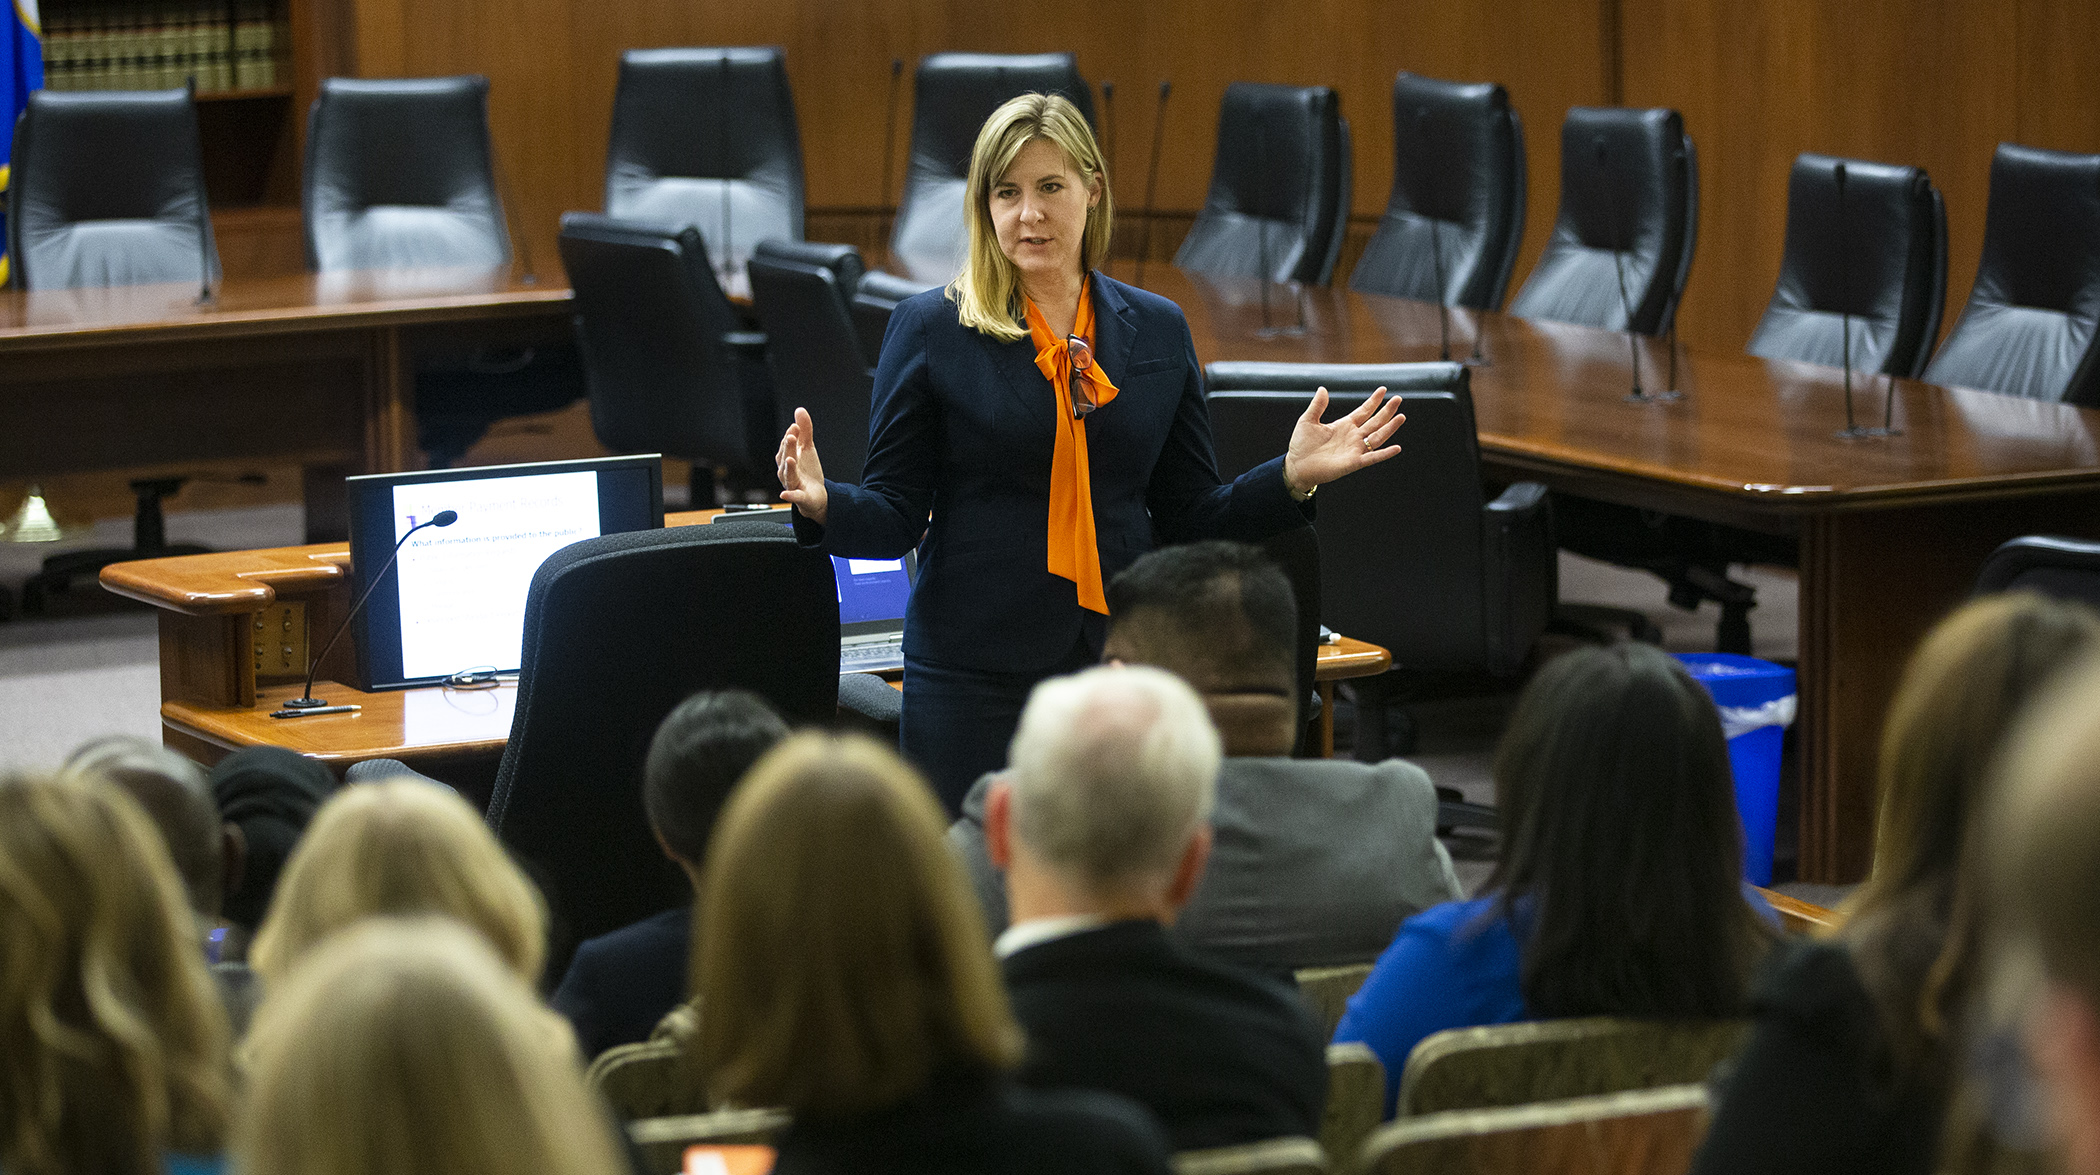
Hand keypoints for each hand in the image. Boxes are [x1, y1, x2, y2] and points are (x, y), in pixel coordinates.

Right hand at [776, 407, 827, 524]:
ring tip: (791, 459)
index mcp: (786, 458)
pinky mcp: (800, 497)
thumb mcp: (807, 449)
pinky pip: (794, 496)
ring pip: (788, 476)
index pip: (786, 445)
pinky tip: (784, 494)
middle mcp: (785, 471)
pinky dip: (789, 495)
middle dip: (788, 448)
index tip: (796, 426)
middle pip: (785, 458)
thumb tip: (799, 410)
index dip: (790, 435)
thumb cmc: (807, 471)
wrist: (815, 494)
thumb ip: (805, 431)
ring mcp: (792, 484)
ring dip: (789, 468)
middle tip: (792, 436)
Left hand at [1282, 386, 1404, 493]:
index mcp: (1344, 425)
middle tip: (1398, 399)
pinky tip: (1397, 448)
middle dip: (1387, 411)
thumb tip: (1323, 388)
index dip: (1374, 401)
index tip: (1383, 390)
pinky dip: (1385, 453)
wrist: (1297, 466)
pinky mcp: (1354, 463)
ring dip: (1390, 428)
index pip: (1364, 411)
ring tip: (1401, 417)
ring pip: (1377, 437)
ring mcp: (1355, 449)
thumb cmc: (1301, 445)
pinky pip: (1372, 457)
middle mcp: (1353, 436)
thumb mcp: (1308, 420)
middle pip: (1375, 421)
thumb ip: (1317, 406)